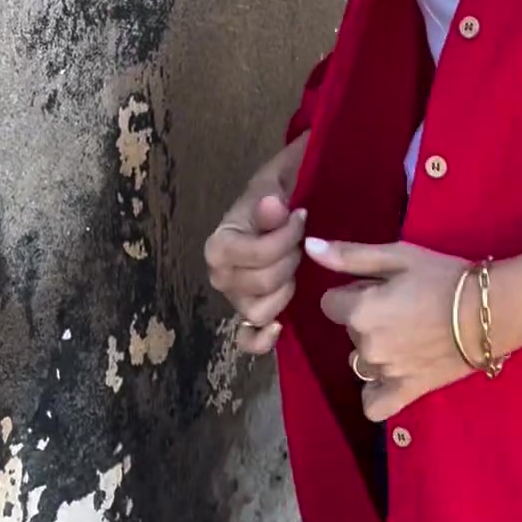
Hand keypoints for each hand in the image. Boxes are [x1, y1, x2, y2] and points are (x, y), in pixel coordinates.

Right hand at [204, 135, 307, 355]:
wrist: (287, 206)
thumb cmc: (279, 193)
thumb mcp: (277, 181)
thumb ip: (272, 194)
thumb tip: (272, 205)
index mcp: (219, 244)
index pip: (255, 254)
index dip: (285, 239)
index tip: (302, 216)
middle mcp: (220, 275)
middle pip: (259, 284)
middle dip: (289, 264)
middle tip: (302, 245)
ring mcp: (236, 298)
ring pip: (258, 312)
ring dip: (284, 292)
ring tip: (296, 271)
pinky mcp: (252, 316)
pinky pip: (248, 340)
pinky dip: (261, 339)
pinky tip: (280, 327)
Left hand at [306, 237, 474, 420]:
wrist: (491, 311)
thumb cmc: (445, 277)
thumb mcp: (398, 256)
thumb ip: (350, 256)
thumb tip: (310, 248)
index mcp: (359, 311)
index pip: (331, 303)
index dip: (354, 292)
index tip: (381, 288)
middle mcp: (366, 345)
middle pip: (349, 331)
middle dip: (367, 319)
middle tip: (403, 308)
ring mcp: (385, 373)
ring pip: (360, 363)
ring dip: (374, 351)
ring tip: (407, 337)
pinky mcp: (407, 391)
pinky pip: (374, 406)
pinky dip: (374, 394)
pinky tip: (388, 378)